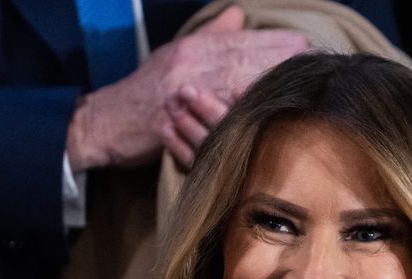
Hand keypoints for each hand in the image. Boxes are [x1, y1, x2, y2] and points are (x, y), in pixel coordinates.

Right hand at [65, 5, 306, 171]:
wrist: (103, 120)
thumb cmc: (146, 90)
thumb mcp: (177, 54)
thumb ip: (212, 36)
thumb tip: (240, 16)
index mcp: (192, 49)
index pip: (240, 41)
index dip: (273, 43)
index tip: (304, 45)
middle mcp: (185, 67)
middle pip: (239, 62)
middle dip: (275, 62)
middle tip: (308, 64)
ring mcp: (174, 96)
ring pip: (224, 93)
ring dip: (258, 94)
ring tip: (288, 95)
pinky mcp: (163, 124)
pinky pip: (198, 129)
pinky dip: (224, 130)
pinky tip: (251, 130)